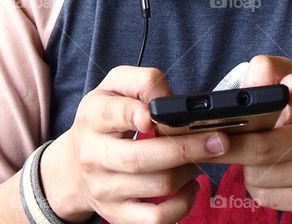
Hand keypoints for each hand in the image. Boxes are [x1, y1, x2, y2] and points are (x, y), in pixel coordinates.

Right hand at [47, 66, 230, 223]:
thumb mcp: (115, 87)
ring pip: (156, 186)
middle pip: (140, 158)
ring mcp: (105, 189)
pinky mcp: (118, 214)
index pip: (111, 115)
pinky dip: (182, 204)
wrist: (74, 166)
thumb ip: (143, 81)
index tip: (153, 116)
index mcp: (93, 117)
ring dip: (189, 170)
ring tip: (201, 156)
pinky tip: (192, 186)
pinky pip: (156, 218)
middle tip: (218, 139)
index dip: (132, 115)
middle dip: (185, 148)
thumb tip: (170, 99)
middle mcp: (94, 155)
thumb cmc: (106, 119)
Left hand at [209, 55, 291, 214]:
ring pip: (258, 175)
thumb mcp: (291, 87)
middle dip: (229, 146)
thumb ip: (268, 74)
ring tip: (252, 154)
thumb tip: (247, 87)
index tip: (291, 86)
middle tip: (206, 140)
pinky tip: (266, 174)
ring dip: (243, 166)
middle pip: (262, 148)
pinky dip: (255, 185)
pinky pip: (264, 196)